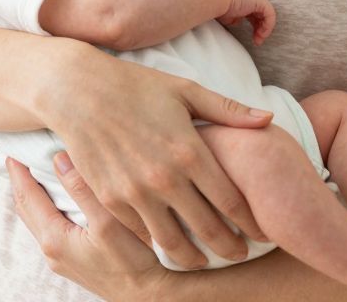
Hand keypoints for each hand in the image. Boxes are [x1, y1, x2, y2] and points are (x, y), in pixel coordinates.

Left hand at [9, 153, 172, 301]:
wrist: (148, 296)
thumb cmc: (132, 262)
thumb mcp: (107, 221)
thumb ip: (82, 189)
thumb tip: (59, 159)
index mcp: (55, 239)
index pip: (28, 197)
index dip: (19, 172)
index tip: (12, 151)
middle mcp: (52, 251)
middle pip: (27, 209)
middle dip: (20, 182)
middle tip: (18, 157)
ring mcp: (60, 258)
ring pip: (36, 220)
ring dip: (32, 196)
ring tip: (33, 172)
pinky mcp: (71, 261)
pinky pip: (48, 229)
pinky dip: (45, 209)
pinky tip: (56, 199)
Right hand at [34, 44, 272, 277]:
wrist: (77, 90)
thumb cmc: (135, 86)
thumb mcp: (185, 91)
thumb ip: (228, 110)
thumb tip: (269, 118)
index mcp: (189, 151)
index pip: (232, 202)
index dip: (251, 223)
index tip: (261, 233)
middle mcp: (165, 177)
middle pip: (208, 230)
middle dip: (229, 248)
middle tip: (239, 255)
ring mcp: (134, 192)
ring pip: (172, 242)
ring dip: (193, 257)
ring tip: (203, 260)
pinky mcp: (109, 200)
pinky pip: (140, 233)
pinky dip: (156, 243)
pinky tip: (167, 243)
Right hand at [218, 0, 275, 44]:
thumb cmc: (218, 5)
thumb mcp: (228, 15)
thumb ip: (235, 18)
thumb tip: (238, 22)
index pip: (254, 14)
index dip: (255, 26)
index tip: (252, 37)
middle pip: (261, 15)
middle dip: (260, 29)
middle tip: (256, 40)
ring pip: (267, 16)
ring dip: (264, 30)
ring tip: (258, 39)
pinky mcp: (261, 1)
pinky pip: (270, 15)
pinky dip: (268, 26)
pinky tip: (261, 34)